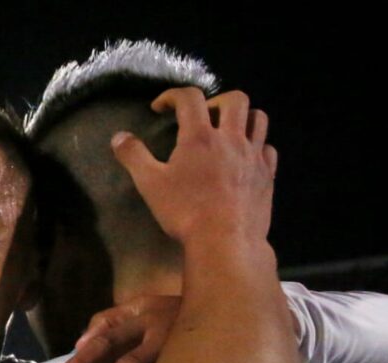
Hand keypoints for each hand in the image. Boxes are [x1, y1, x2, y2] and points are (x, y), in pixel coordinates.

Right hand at [111, 88, 276, 246]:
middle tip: (202, 118)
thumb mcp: (150, 184)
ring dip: (244, 117)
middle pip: (235, 100)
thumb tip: (119, 136)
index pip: (189, 98)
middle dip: (216, 101)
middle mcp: (231, 138)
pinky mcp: (267, 175)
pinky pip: (268, 149)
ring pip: (259, 119)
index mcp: (200, 136)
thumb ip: (134, 157)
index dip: (172, 96)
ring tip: (229, 131)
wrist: (225, 241)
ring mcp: (254, 156)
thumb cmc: (185, 212)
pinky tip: (246, 157)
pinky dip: (258, 146)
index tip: (160, 108)